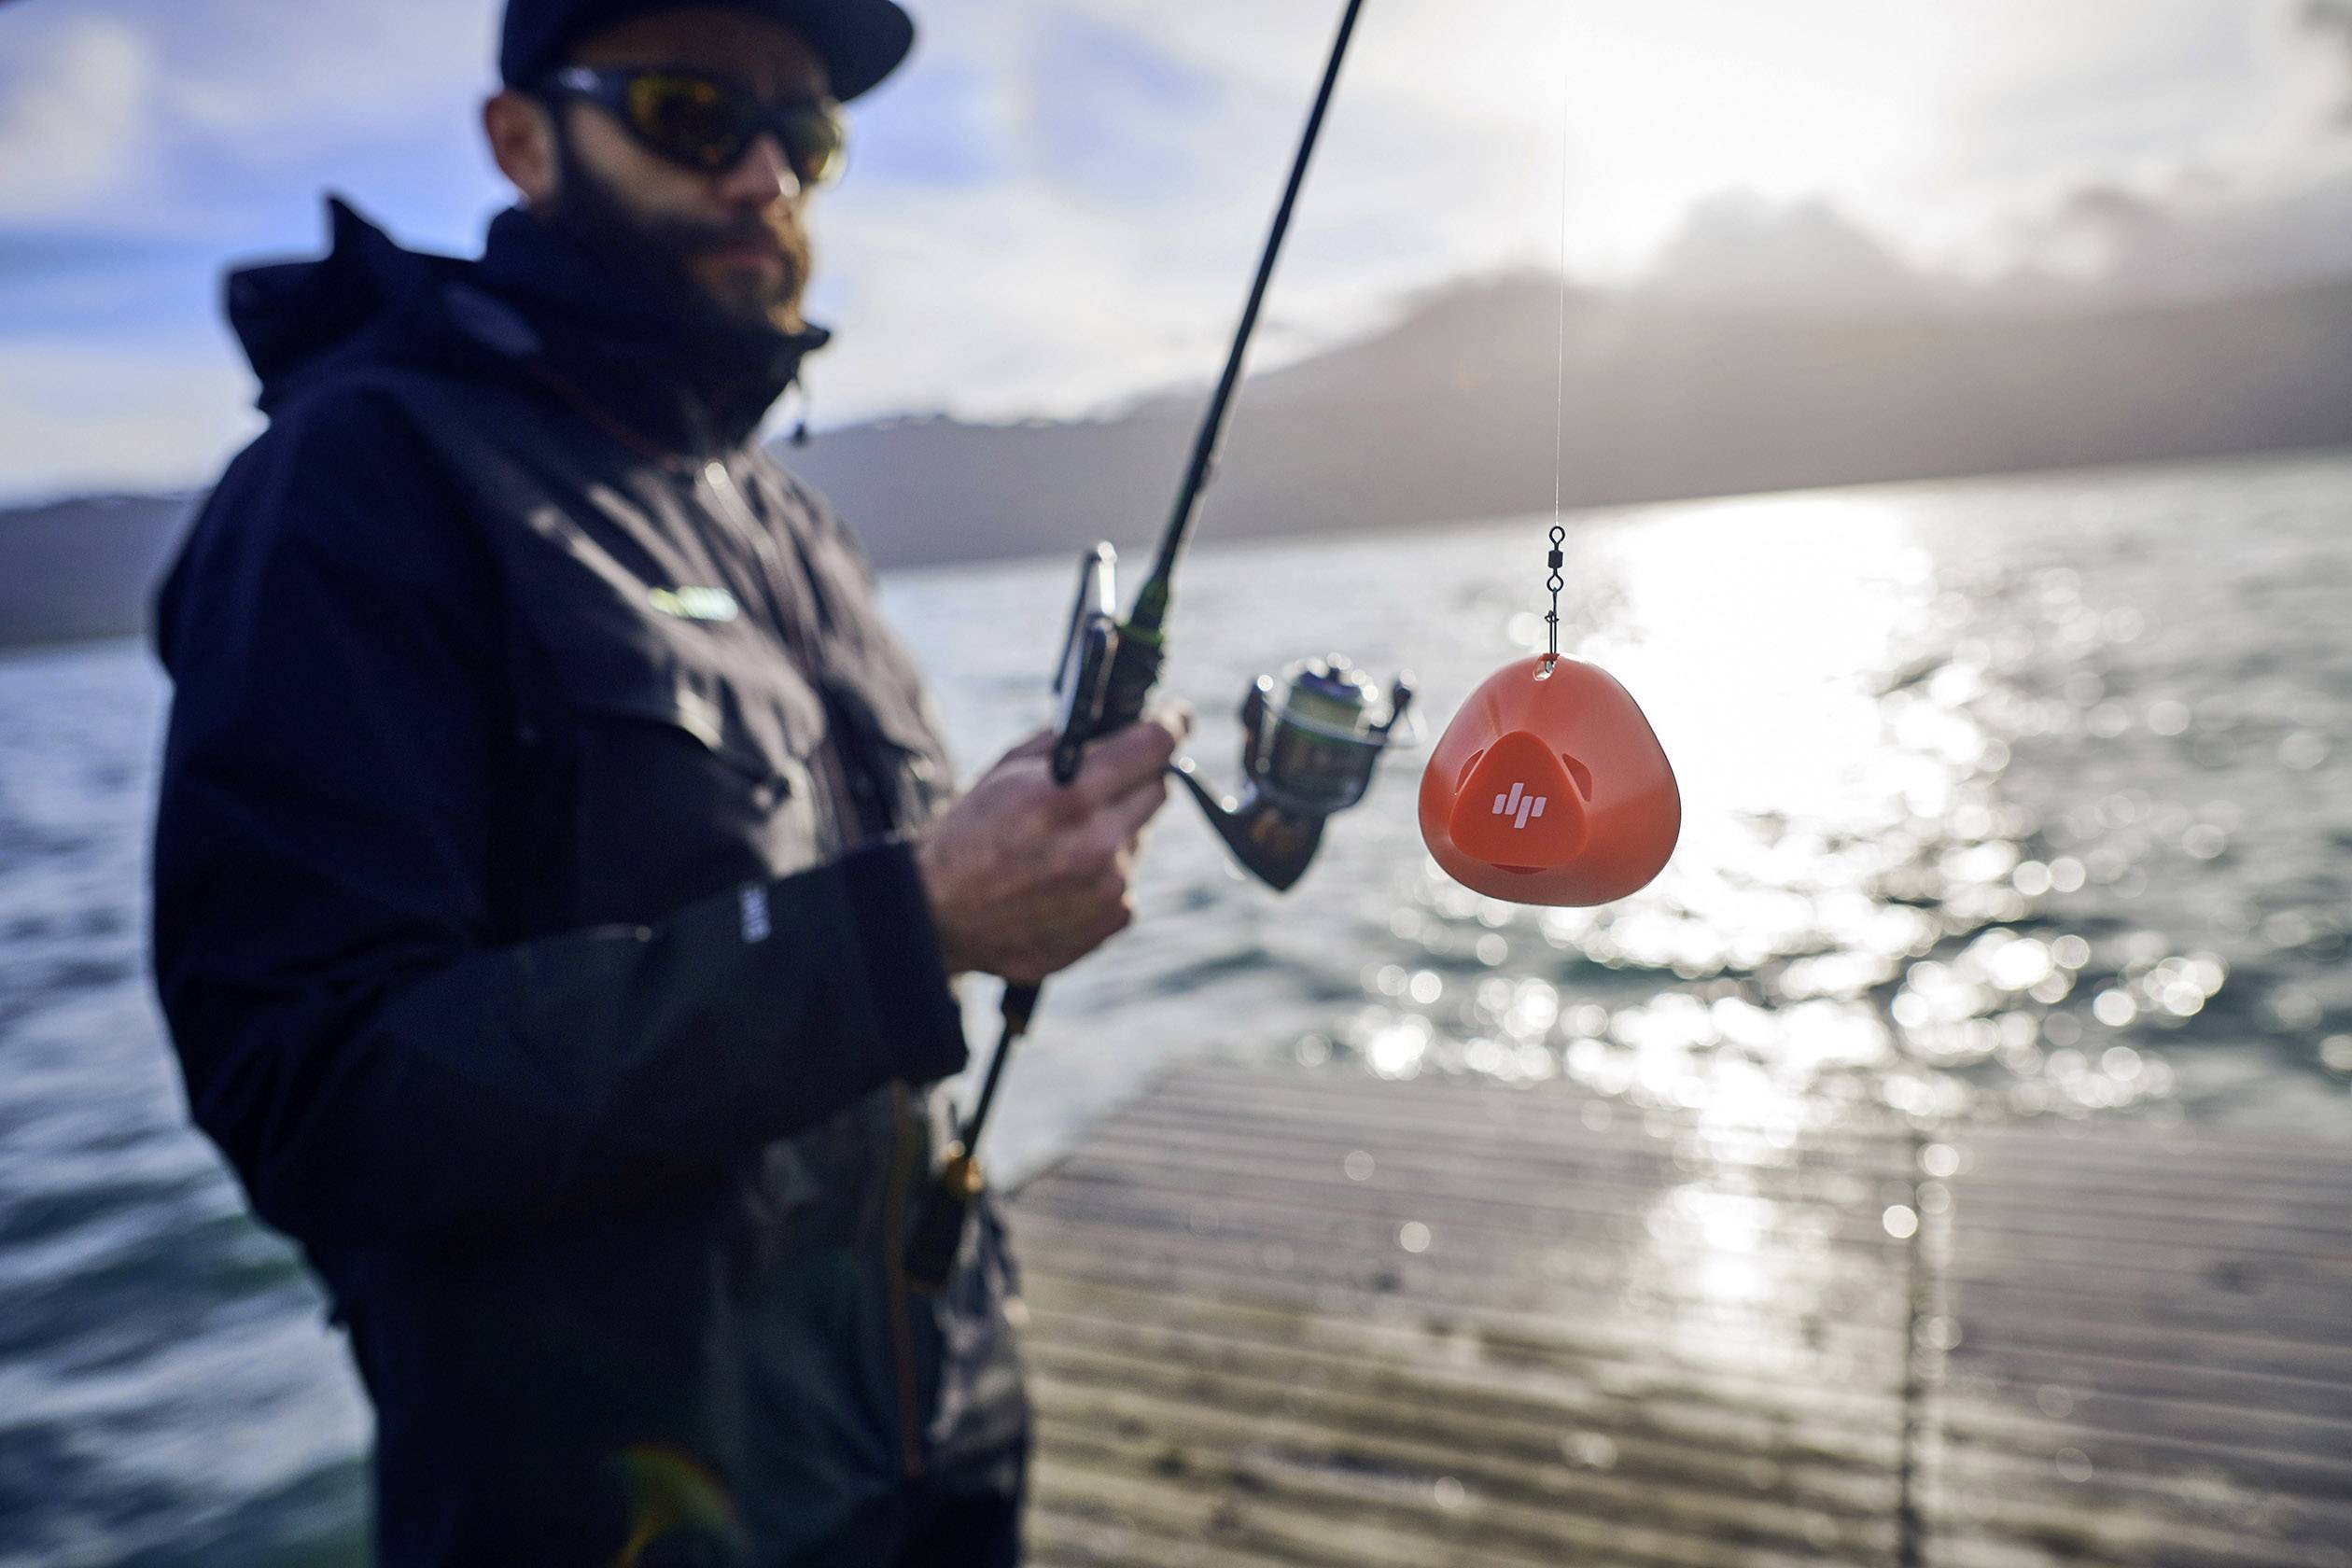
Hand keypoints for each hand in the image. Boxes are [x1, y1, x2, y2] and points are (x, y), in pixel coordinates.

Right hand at [914, 703, 1192, 984]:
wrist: (940, 917)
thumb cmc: (967, 835)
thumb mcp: (1006, 770)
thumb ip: (1068, 743)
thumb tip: (1120, 722)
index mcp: (1067, 797)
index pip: (1153, 747)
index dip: (1170, 724)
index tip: (1176, 718)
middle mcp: (1096, 844)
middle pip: (1158, 789)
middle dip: (1136, 778)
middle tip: (1106, 781)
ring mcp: (1109, 888)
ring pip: (1141, 835)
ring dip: (1115, 828)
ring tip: (1064, 841)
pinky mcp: (1112, 919)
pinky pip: (1128, 878)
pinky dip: (1106, 871)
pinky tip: (1064, 877)